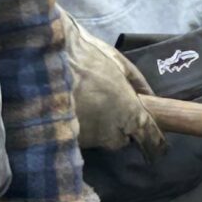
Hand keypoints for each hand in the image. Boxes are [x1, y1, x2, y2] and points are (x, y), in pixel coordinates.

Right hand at [60, 12, 166, 161]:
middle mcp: (111, 134)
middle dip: (119, 127)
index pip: (150, 139)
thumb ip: (138, 83)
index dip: (154, 142)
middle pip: (121, 140)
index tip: (155, 143)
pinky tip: (71, 109)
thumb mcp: (120, 63)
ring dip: (97, 127)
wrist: (45, 61)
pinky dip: (78, 127)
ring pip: (99, 139)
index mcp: (130, 115)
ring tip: (86, 103)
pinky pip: (80, 137)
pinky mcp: (67, 141)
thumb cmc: (87, 58)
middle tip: (109, 104)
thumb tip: (151, 96)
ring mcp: (89, 140)